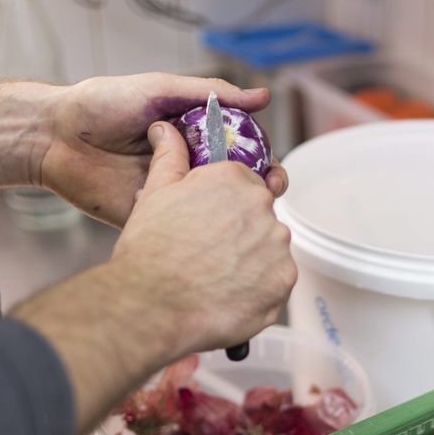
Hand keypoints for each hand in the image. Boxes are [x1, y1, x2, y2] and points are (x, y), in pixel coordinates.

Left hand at [40, 73, 289, 226]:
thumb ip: (210, 93)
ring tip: (243, 219)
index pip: (242, 156)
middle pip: (235, 189)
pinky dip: (198, 238)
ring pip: (213, 216)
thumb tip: (262, 96)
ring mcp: (171, 198)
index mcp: (195, 139)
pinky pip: (180, 233)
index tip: (273, 173)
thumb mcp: (159, 90)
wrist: (52, 137)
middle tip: (266, 199)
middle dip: (257, 197)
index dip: (264, 166)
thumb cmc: (101, 105)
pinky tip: (210, 236)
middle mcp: (188, 170)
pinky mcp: (150, 221)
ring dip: (233, 221)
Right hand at [113, 121, 296, 353]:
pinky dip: (259, 288)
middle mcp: (262, 205)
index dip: (226, 206)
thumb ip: (169, 157)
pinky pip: (276, 280)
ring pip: (269, 249)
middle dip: (240, 233)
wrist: (152, 306)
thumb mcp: (154, 194)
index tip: (211, 223)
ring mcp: (277, 244)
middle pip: (259, 216)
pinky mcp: (284, 279)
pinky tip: (229, 295)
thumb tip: (166, 129)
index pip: (244, 183)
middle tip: (209, 254)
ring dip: (251, 261)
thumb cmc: (149, 251)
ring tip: (216, 278)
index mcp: (233, 178)